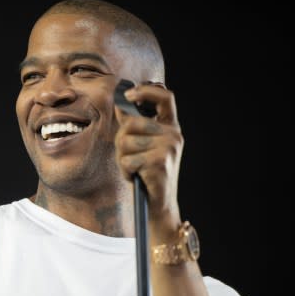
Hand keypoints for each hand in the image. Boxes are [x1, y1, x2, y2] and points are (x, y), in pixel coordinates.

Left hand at [114, 84, 182, 226]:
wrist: (158, 205)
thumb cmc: (147, 173)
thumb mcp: (143, 145)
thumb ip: (134, 125)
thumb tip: (121, 105)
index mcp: (171, 127)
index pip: (165, 97)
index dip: (146, 90)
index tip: (128, 95)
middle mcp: (173, 134)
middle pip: (131, 123)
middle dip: (121, 141)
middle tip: (129, 157)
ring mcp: (168, 148)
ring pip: (125, 142)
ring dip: (122, 158)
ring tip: (135, 168)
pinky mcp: (160, 163)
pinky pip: (127, 160)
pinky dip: (126, 171)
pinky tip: (136, 177)